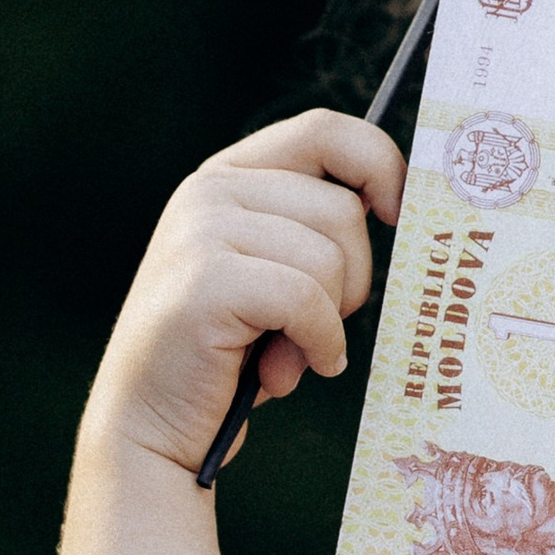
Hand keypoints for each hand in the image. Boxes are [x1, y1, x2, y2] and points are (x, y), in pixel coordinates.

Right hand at [84, 110, 405, 474]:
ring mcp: (201, 231)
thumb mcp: (274, 271)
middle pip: (342, 209)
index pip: (325, 131)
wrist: (148, 423)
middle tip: (314, 325)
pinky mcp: (205, 281)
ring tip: (287, 352)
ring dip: (328, 320)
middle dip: (352, 280)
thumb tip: (405, 205)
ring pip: (330, 259)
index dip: (380, 164)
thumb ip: (316, 232)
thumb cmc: (229, 351)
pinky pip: (307, 300)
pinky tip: (287, 371)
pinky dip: (316, 343)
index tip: (399, 214)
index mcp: (229, 176)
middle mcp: (209, 190)